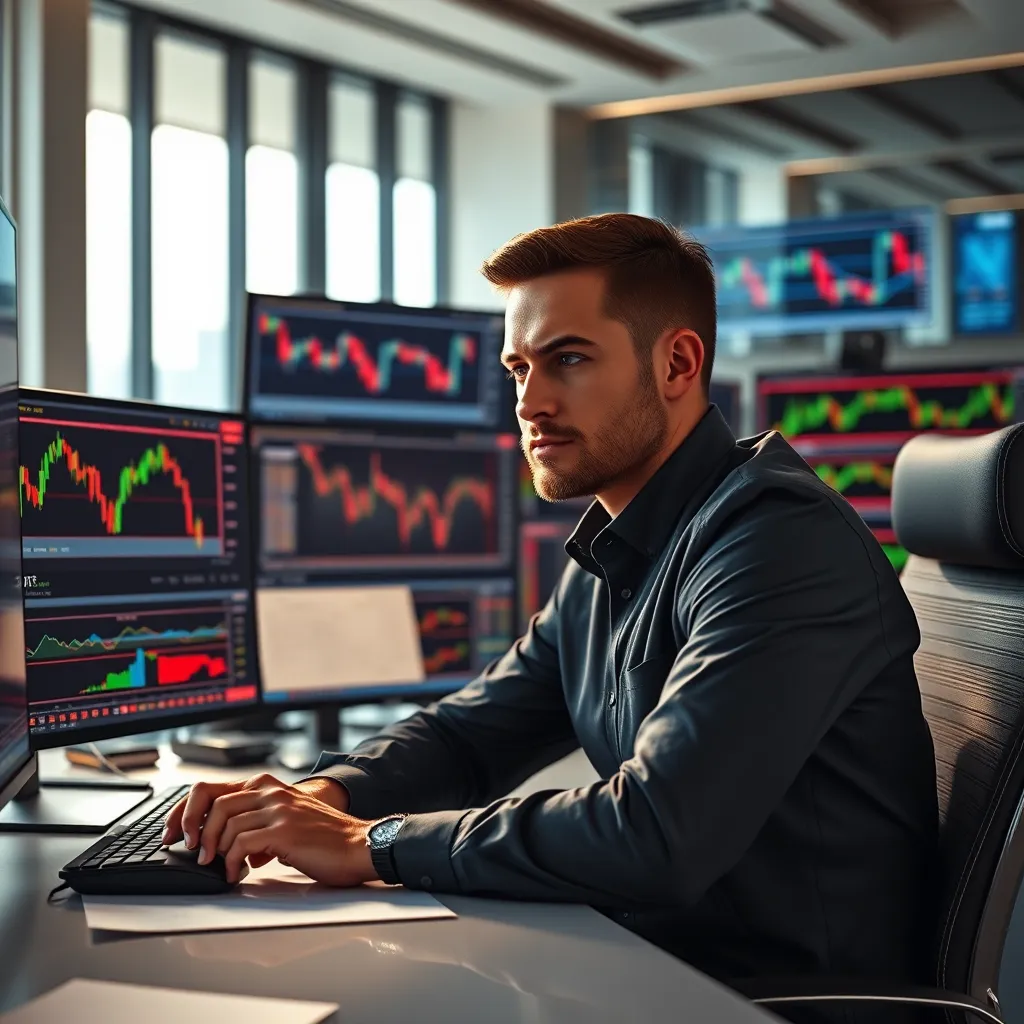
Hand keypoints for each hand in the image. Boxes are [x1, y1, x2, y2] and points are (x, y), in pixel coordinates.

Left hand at [162, 774, 376, 885]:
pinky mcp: (284, 830)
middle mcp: (270, 791)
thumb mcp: (286, 821)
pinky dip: (232, 862)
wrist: (357, 845)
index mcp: (267, 786)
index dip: (183, 811)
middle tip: (194, 854)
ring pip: (224, 824)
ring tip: (220, 866)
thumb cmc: (324, 838)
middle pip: (212, 803)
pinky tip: (237, 873)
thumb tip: (227, 846)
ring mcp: (278, 809)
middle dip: (193, 832)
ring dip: (214, 850)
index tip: (171, 833)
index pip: (211, 788)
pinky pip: (241, 844)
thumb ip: (257, 824)